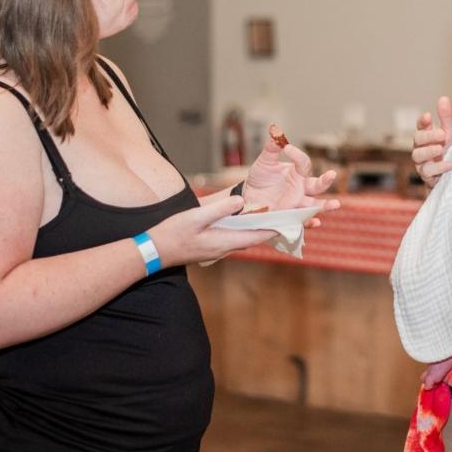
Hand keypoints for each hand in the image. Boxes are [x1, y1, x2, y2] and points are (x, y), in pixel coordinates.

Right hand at [150, 196, 285, 267]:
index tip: (295, 221)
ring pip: (248, 237)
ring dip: (263, 228)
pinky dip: (249, 229)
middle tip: (293, 217)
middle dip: (275, 227)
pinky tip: (252, 219)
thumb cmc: (173, 234)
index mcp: (226, 241)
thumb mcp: (196, 218)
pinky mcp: (215, 245)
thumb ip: (219, 209)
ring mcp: (221, 248)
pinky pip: (238, 237)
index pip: (259, 235)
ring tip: (279, 216)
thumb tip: (241, 201)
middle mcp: (227, 247)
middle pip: (257, 237)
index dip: (278, 227)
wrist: (155, 251)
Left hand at [243, 140, 340, 219]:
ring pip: (316, 205)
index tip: (287, 148)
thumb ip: (271, 149)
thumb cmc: (259, 179)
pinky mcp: (291, 217)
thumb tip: (275, 132)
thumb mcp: (264, 162)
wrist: (248, 199)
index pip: (304, 163)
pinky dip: (310, 223)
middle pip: (318, 185)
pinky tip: (316, 222)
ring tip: (335, 204)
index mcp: (297, 173)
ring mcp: (297, 203)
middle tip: (332, 174)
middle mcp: (301, 188)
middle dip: (326, 180)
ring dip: (325, 205)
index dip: (298, 155)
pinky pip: (303, 221)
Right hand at [411, 96, 451, 187]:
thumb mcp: (450, 132)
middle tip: (441, 134)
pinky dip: (438, 168)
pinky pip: (427, 172)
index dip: (422, 121)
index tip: (429, 116)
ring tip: (440, 149)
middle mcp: (420, 147)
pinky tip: (449, 164)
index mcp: (426, 135)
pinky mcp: (426, 176)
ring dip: (429, 151)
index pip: (420, 126)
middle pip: (417, 139)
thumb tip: (443, 98)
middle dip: (428, 136)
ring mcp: (421, 162)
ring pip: (418, 155)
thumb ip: (446, 117)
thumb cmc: (449, 150)